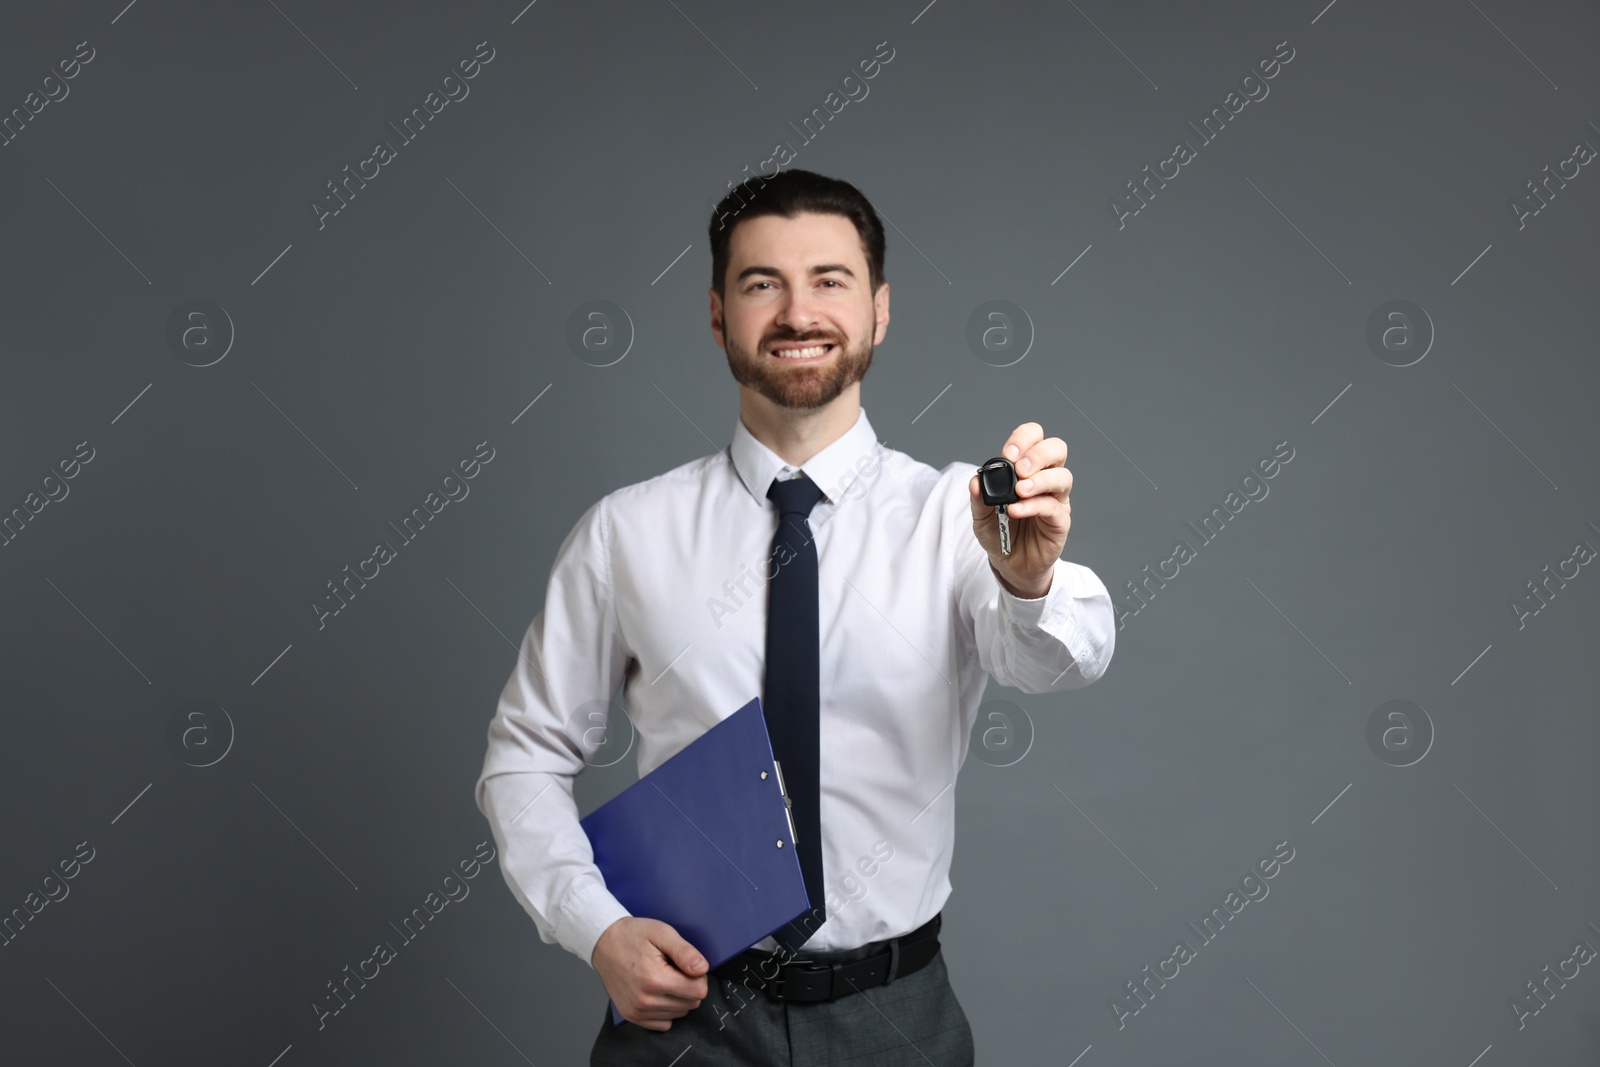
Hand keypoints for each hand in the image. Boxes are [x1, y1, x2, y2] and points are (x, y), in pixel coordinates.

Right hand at [591, 916, 709, 1030]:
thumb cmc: (633, 936)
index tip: (686, 964)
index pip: (699, 991)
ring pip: (680, 1013)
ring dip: (678, 998)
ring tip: (662, 977)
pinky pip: (664, 1023)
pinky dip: (666, 1009)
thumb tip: (702, 969)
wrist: (604, 944)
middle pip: (691, 1003)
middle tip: (673, 968)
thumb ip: (685, 952)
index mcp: (655, 979)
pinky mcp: (633, 1017)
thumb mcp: (662, 933)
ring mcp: (638, 1011)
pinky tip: (657, 992)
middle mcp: (646, 1001)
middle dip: (689, 986)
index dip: (698, 975)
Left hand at [968, 422, 1072, 597]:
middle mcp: (1046, 478)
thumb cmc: (1000, 532)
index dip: (1024, 438)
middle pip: (1057, 449)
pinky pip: (1053, 508)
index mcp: (1028, 468)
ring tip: (1019, 491)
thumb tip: (976, 481)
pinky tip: (1017, 510)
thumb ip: (978, 498)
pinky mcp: (1060, 521)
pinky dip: (1034, 506)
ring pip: (1062, 477)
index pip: (1035, 438)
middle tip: (1019, 469)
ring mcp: (1056, 499)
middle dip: (1038, 454)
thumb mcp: (981, 515)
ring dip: (1040, 480)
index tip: (1008, 453)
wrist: (1011, 564)